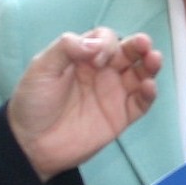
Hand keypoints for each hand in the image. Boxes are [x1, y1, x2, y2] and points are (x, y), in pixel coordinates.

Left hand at [7, 27, 162, 181]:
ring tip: (154, 59)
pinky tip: (149, 87)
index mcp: (82, 57)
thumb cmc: (33, 103)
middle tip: (144, 44)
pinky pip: (141, 103)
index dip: (105, 43)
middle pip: (128, 52)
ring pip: (140, 74)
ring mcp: (113, 94)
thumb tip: (94, 44)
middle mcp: (102, 72)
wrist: (31, 144)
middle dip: (138, 45)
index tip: (96, 60)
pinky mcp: (120, 117)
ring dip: (150, 65)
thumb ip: (65, 48)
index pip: (105, 40)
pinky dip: (149, 94)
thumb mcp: (41, 68)